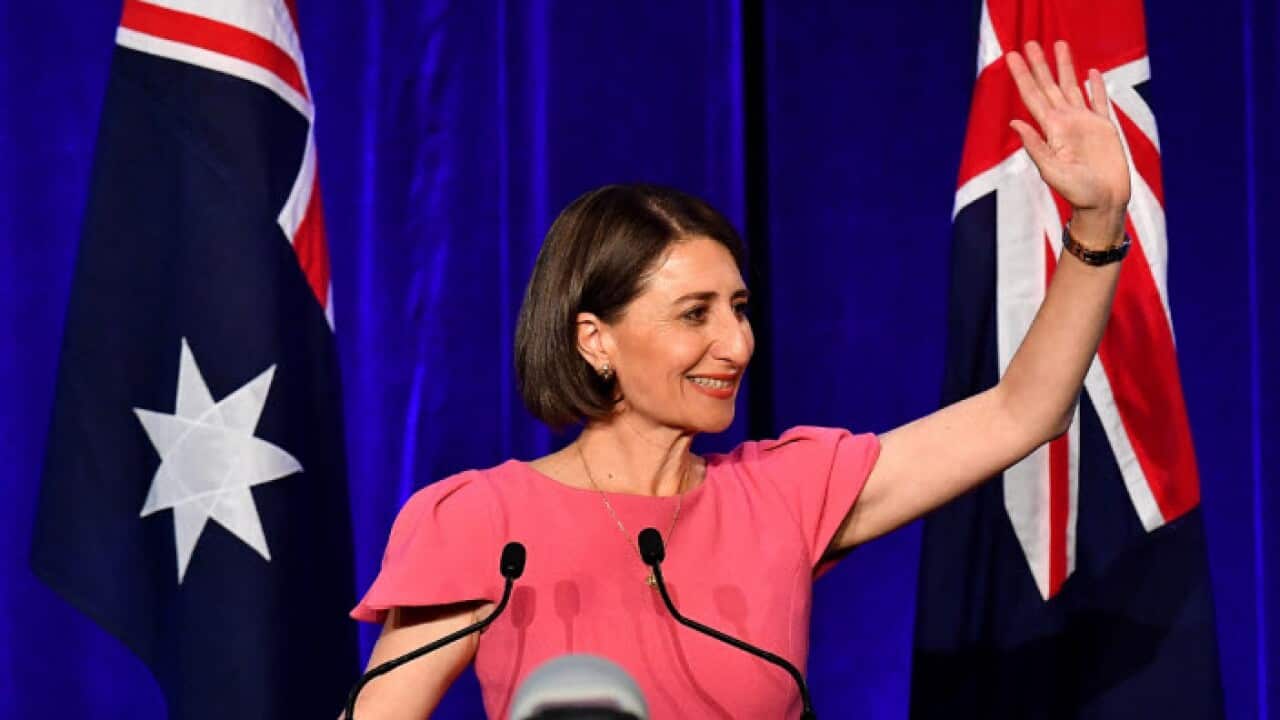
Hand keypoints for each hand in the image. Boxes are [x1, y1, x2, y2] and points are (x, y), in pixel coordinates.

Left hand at [1008, 41, 1130, 243]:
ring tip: (1059, 44)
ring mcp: (1085, 124)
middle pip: (1050, 86)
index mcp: (1051, 130)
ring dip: (1065, 67)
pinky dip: (1095, 87)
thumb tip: (1016, 122)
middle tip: (1029, 43)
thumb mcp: (1052, 170)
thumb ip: (1036, 146)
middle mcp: (1066, 123)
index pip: (1032, 96)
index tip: (1011, 56)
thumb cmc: (1077, 193)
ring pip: (1073, 87)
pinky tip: (1090, 73)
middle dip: (1039, 65)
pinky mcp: (1105, 129)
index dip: (1023, 75)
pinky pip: (1099, 102)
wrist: (1103, 204)